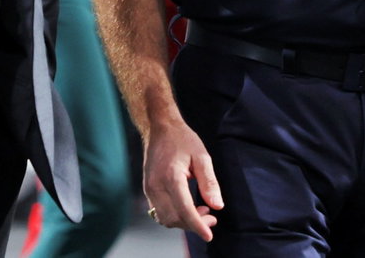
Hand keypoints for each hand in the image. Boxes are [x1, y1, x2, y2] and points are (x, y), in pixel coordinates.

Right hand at [142, 117, 223, 240]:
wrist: (160, 129)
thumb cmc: (182, 140)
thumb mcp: (202, 156)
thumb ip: (209, 182)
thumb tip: (217, 205)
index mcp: (171, 177)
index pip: (184, 210)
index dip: (197, 225)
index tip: (209, 234)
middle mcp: (156, 186)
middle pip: (174, 218)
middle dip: (193, 224)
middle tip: (212, 217)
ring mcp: (149, 189)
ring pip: (165, 219)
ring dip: (183, 222)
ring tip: (202, 211)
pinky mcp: (148, 190)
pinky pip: (159, 212)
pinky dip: (174, 216)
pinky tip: (188, 208)